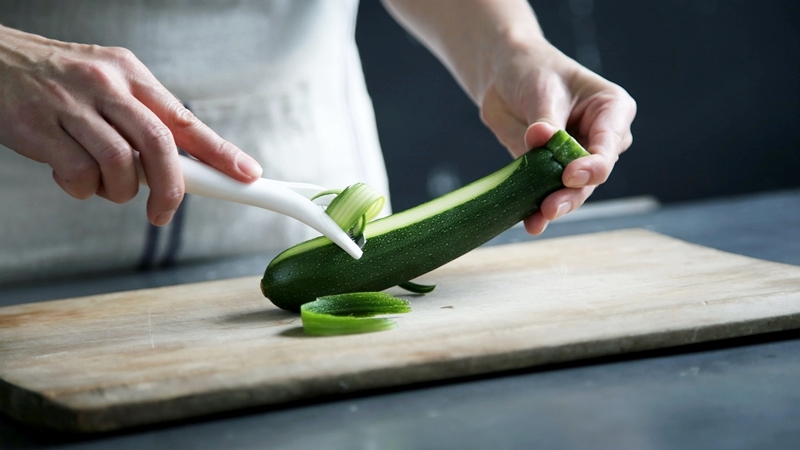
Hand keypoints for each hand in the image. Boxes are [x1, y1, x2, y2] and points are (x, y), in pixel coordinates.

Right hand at [0, 25, 262, 225]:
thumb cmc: (58, 81)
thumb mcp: (109, 84)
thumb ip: (143, 119)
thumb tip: (184, 165)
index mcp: (131, 75)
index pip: (186, 120)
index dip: (221, 152)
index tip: (247, 175)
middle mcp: (106, 86)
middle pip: (159, 144)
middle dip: (171, 188)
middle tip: (164, 212)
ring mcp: (71, 106)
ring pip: (120, 165)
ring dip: (118, 191)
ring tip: (104, 184)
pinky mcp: (38, 128)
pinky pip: (77, 175)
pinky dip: (81, 189)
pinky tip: (72, 177)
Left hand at [480, 41, 635, 234]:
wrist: (504, 76)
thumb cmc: (533, 72)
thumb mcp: (541, 89)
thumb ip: (545, 119)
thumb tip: (540, 138)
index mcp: (612, 111)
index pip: (608, 144)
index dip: (593, 165)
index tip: (570, 175)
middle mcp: (601, 139)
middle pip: (593, 174)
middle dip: (572, 193)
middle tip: (551, 207)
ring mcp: (578, 159)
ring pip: (573, 190)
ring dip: (556, 205)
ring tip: (538, 218)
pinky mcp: (551, 172)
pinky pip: (548, 193)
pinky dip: (538, 208)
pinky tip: (531, 222)